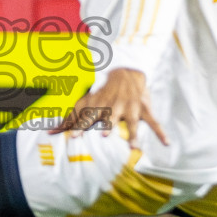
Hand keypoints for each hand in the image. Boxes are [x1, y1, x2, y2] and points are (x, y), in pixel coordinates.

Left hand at [49, 67, 168, 145]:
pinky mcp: (144, 109)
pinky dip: (161, 133)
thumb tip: (49, 133)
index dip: (80, 126)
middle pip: (109, 119)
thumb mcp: (84, 101)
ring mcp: (131, 108)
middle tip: (103, 135)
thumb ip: (68, 119)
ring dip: (132, 132)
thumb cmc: (101, 91)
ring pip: (132, 121)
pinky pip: (154, 122)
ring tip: (133, 146)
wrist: (125, 70)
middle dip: (107, 126)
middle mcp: (114, 107)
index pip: (87, 117)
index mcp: (98, 105)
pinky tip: (166, 143)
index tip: (74, 136)